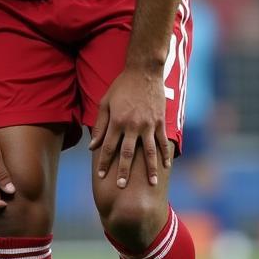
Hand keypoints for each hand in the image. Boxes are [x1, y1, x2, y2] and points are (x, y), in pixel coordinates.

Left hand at [89, 65, 170, 188]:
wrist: (144, 71)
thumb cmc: (121, 86)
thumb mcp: (105, 103)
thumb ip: (100, 125)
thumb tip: (92, 146)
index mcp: (117, 121)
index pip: (108, 147)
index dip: (104, 163)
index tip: (101, 176)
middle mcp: (132, 125)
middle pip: (127, 154)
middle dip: (123, 171)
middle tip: (122, 187)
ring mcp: (148, 124)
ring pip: (148, 151)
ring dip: (150, 169)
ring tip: (152, 183)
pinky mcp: (159, 121)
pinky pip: (162, 141)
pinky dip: (165, 154)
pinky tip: (166, 166)